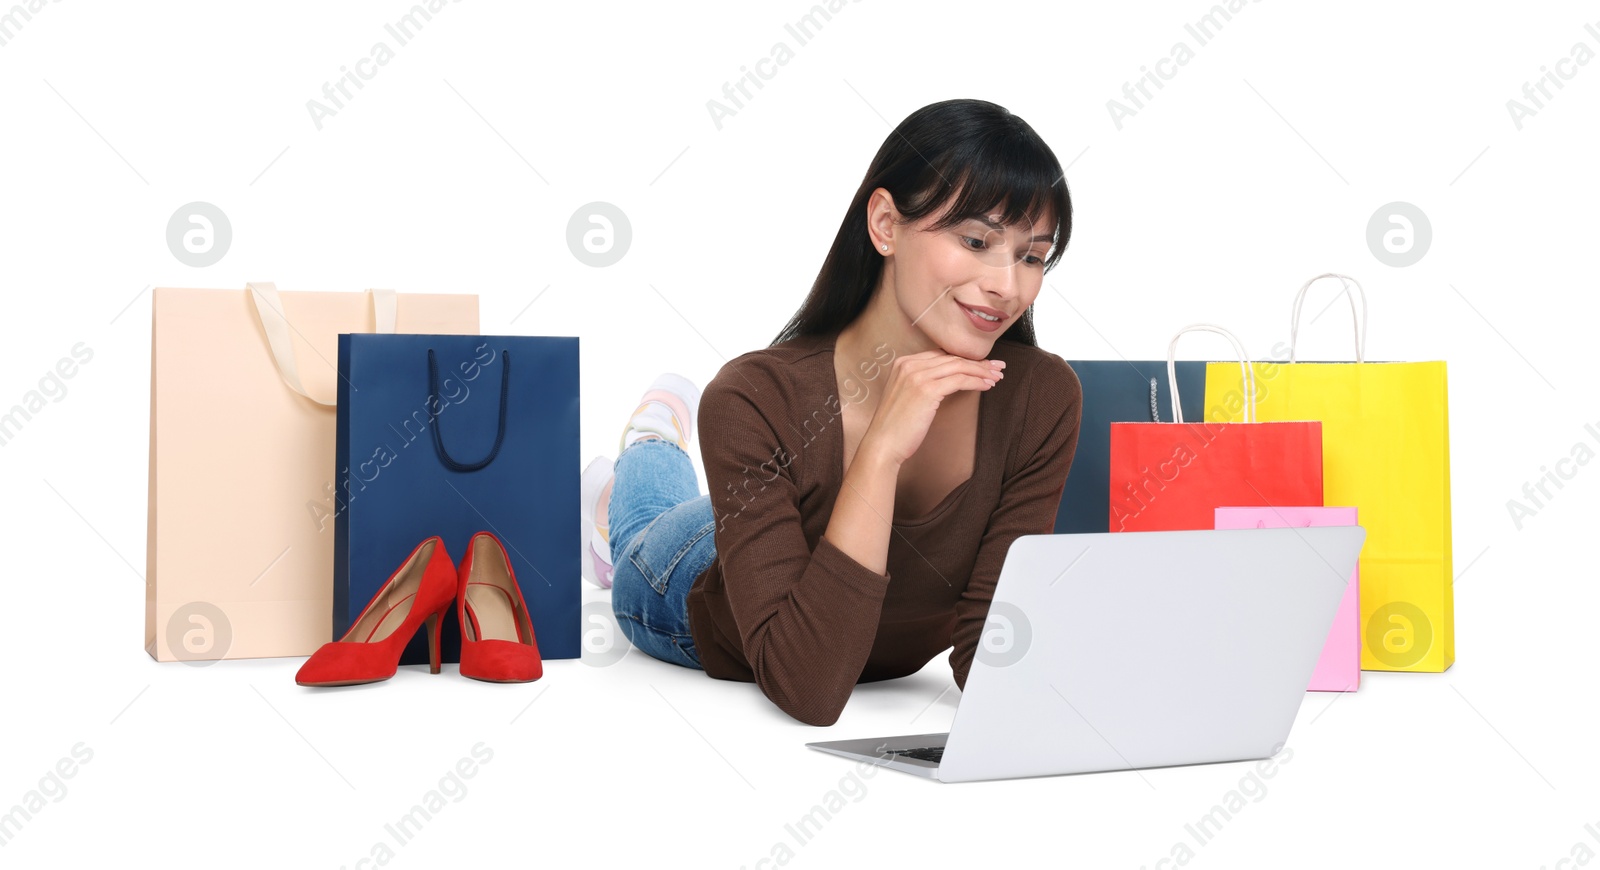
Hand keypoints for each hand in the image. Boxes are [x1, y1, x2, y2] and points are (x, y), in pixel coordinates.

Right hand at [859, 349, 1003, 466]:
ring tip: (996, 377)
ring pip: (958, 366)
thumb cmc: (896, 427)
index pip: (941, 354)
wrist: (882, 445)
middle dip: (978, 363)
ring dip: (982, 371)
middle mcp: (908, 365)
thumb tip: (950, 379)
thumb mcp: (906, 396)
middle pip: (952, 358)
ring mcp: (916, 376)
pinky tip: (987, 386)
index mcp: (903, 363)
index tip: (983, 364)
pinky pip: (959, 380)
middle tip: (997, 368)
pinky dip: (976, 381)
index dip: (965, 358)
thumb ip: (922, 383)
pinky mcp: (926, 390)